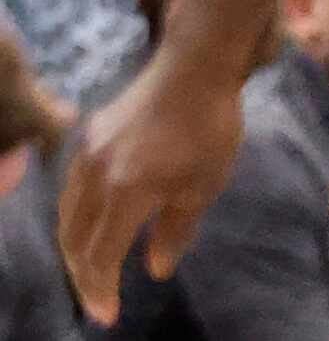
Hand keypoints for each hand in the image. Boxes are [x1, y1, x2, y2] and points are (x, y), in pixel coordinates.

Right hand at [56, 46, 245, 323]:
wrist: (195, 66)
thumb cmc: (210, 127)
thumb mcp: (203, 184)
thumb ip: (175, 229)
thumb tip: (154, 269)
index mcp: (125, 193)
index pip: (99, 256)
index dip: (100, 290)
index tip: (108, 314)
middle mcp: (95, 176)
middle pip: (73, 239)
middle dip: (83, 274)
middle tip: (98, 296)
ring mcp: (87, 153)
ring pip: (67, 213)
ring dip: (75, 245)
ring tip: (92, 264)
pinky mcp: (89, 134)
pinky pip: (73, 186)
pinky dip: (77, 213)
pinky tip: (93, 219)